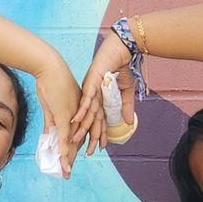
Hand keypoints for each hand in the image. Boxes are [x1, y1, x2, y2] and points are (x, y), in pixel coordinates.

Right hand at [34, 53, 85, 177]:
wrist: (50, 69)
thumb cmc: (51, 83)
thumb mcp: (52, 106)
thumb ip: (51, 122)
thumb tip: (47, 134)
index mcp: (80, 114)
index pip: (80, 135)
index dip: (76, 149)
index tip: (71, 161)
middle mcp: (81, 117)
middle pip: (77, 143)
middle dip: (72, 159)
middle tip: (67, 173)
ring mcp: (74, 118)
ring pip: (72, 144)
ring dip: (68, 160)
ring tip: (65, 173)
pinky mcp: (65, 118)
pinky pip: (65, 138)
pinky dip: (64, 152)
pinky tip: (64, 163)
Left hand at [71, 29, 133, 152]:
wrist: (122, 48)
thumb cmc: (123, 66)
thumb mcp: (127, 91)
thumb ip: (126, 107)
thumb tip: (128, 123)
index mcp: (100, 98)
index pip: (99, 120)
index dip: (99, 135)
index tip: (98, 148)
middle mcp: (93, 96)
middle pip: (90, 120)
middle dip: (88, 137)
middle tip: (86, 153)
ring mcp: (91, 89)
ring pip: (86, 112)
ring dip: (81, 127)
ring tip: (74, 141)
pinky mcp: (92, 81)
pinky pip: (86, 98)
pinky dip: (81, 109)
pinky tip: (75, 120)